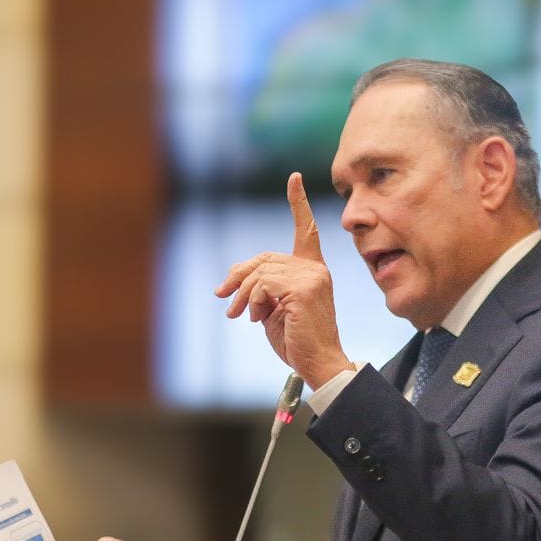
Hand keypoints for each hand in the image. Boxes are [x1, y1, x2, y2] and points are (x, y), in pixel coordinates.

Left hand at [215, 173, 351, 386]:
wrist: (317, 362)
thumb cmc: (296, 338)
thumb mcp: (272, 308)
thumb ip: (260, 288)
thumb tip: (229, 281)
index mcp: (312, 269)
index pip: (305, 229)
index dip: (298, 202)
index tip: (294, 178)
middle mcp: (314, 268)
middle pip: (264, 258)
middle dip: (238, 276)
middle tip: (222, 297)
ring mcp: (311, 277)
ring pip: (260, 273)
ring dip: (241, 295)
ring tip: (238, 315)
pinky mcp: (303, 289)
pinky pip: (263, 285)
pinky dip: (251, 301)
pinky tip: (254, 318)